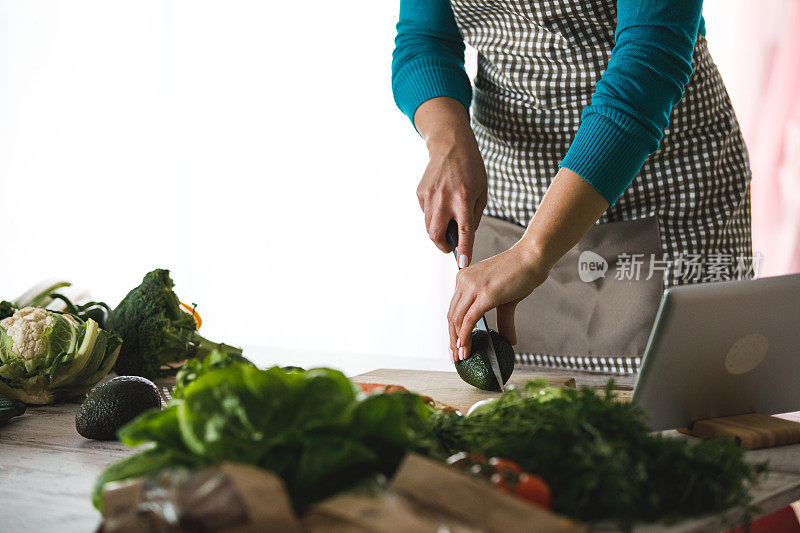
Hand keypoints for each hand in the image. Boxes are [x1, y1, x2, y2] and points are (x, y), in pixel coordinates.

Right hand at [414, 98, 487, 266]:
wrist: (451, 145)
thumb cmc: (471, 169)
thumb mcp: (482, 192)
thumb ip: (473, 216)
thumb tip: (464, 235)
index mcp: (464, 199)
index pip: (464, 231)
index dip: (464, 250)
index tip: (463, 264)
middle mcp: (444, 198)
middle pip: (435, 234)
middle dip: (441, 245)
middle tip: (448, 245)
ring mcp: (429, 195)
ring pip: (428, 225)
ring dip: (436, 230)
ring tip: (446, 222)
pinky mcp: (420, 192)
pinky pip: (425, 212)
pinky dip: (432, 215)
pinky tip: (440, 203)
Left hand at [447, 167, 610, 361]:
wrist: (532, 258)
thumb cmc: (521, 273)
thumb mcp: (505, 299)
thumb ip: (502, 321)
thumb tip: (508, 340)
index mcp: (464, 278)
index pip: (453, 308)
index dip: (453, 329)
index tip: (455, 345)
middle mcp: (464, 280)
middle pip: (451, 315)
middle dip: (452, 338)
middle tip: (456, 356)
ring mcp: (473, 286)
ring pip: (456, 319)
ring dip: (457, 341)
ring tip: (462, 356)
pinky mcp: (484, 294)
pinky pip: (468, 320)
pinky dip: (465, 336)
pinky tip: (466, 347)